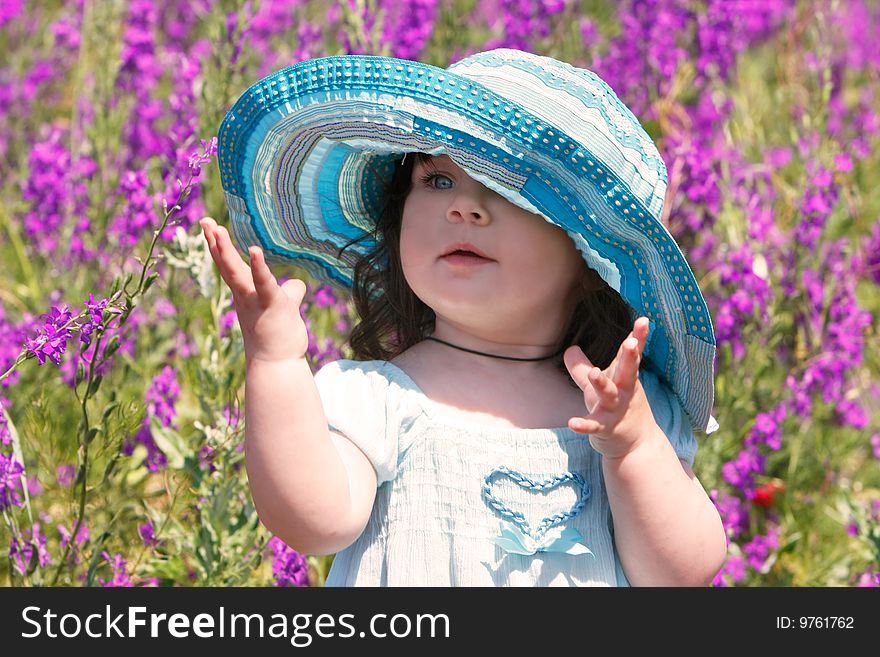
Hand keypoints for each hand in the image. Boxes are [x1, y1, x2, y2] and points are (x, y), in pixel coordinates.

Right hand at [200, 217, 309, 362]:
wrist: (277, 365)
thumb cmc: (279, 337)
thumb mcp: (285, 309)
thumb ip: (289, 293)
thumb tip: (296, 284)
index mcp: (246, 293)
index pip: (229, 265)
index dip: (219, 246)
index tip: (209, 226)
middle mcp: (246, 295)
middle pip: (227, 264)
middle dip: (215, 242)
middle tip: (204, 220)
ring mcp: (256, 300)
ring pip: (237, 272)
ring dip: (226, 251)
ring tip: (217, 228)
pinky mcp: (272, 305)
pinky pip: (264, 283)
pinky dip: (259, 267)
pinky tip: (254, 250)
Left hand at [563, 317, 656, 458]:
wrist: (636, 445)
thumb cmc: (619, 407)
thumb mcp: (603, 384)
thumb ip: (583, 367)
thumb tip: (570, 349)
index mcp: (624, 377)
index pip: (632, 354)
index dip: (638, 337)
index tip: (644, 320)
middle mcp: (623, 390)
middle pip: (628, 370)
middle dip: (630, 356)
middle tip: (631, 343)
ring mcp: (615, 409)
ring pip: (609, 394)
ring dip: (602, 383)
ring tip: (594, 373)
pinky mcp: (605, 427)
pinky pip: (594, 425)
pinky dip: (584, 425)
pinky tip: (572, 423)